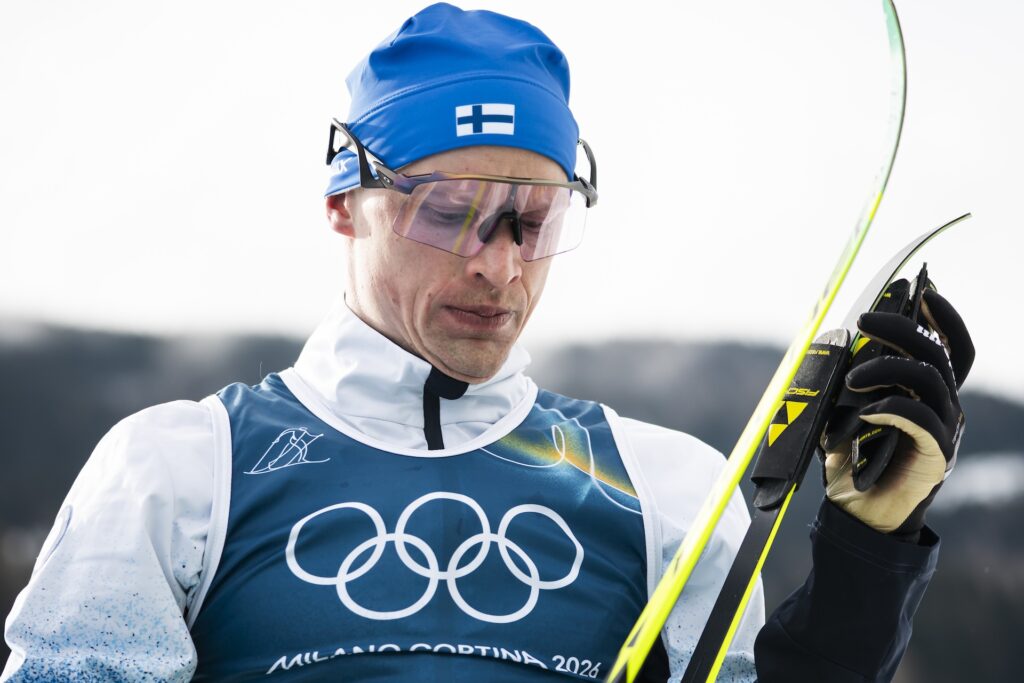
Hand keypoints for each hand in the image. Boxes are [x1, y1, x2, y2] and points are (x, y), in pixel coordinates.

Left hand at [823, 286, 974, 534]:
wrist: (860, 514)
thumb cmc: (854, 459)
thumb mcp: (848, 411)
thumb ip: (853, 381)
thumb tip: (835, 343)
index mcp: (930, 395)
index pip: (953, 349)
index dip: (946, 319)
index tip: (925, 292)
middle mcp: (945, 408)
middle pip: (938, 353)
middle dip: (902, 328)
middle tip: (865, 320)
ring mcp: (944, 431)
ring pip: (928, 379)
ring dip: (885, 368)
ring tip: (851, 378)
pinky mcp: (934, 455)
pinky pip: (920, 418)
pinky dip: (890, 406)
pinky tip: (863, 410)